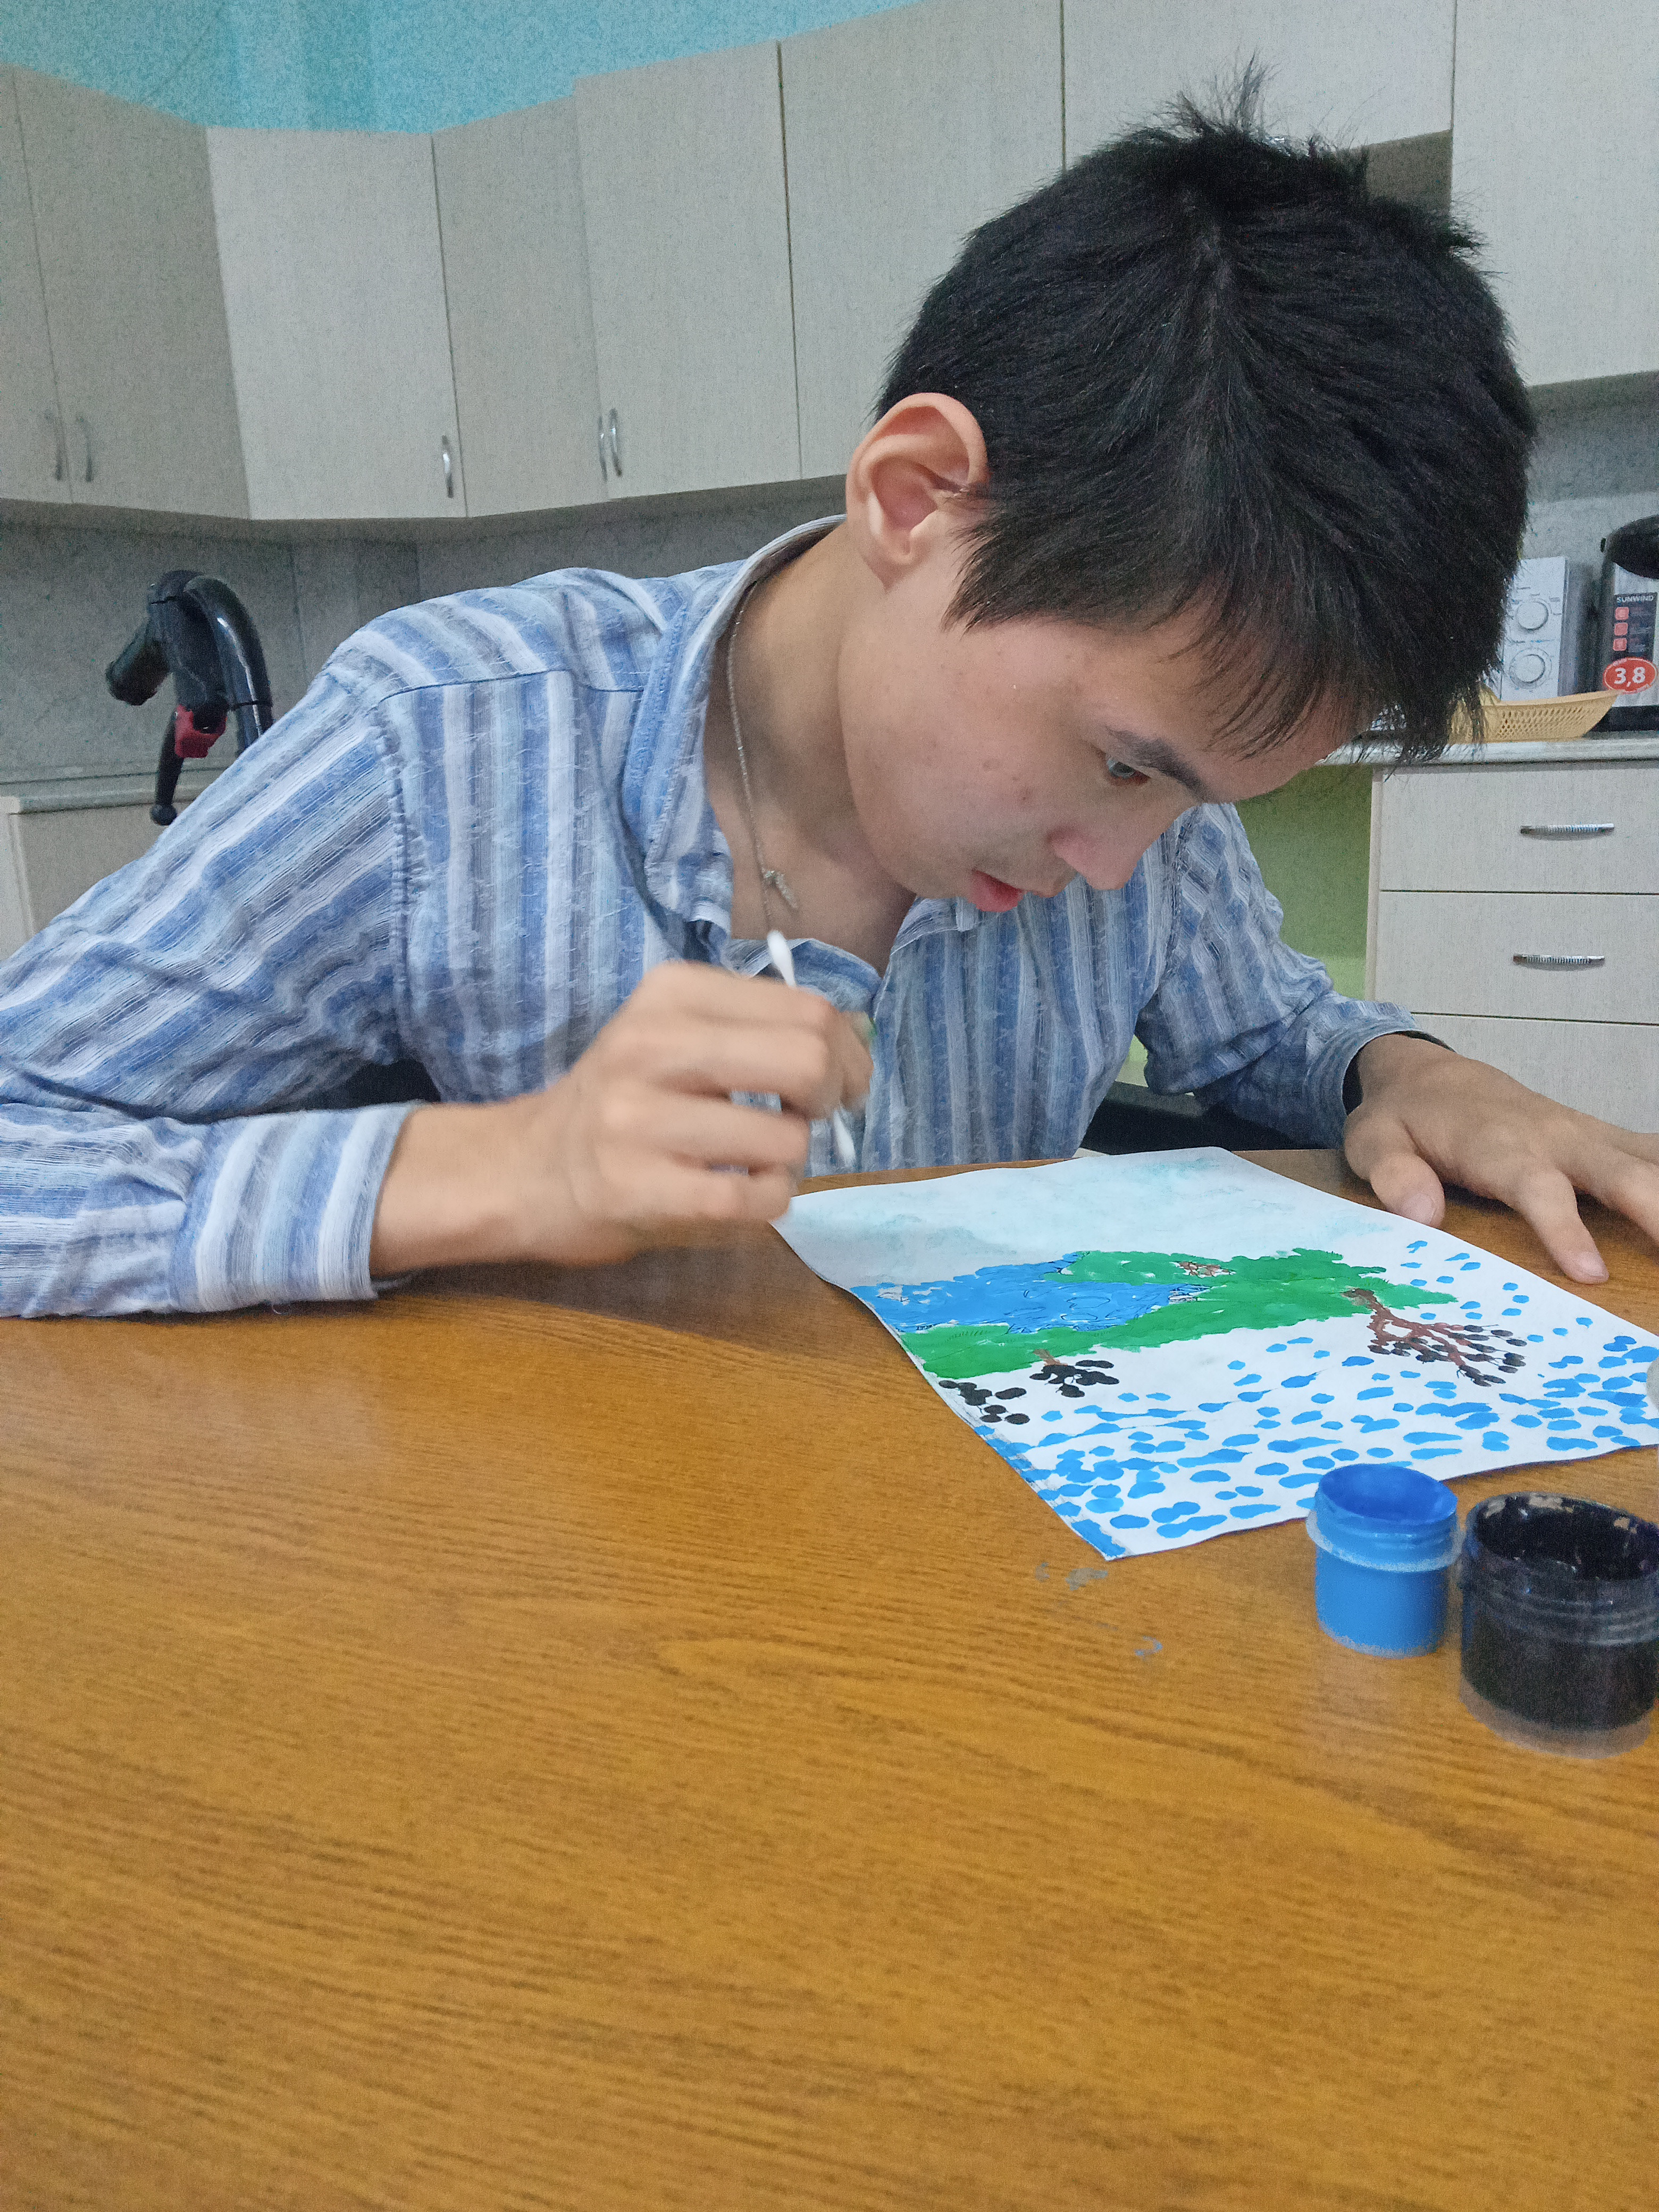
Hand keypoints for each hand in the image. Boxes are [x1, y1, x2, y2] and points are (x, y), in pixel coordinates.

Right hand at [369, 963, 870, 1272]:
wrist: (528, 1170)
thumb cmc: (625, 1101)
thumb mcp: (679, 1034)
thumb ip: (762, 1027)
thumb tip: (860, 1039)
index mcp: (671, 992)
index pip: (808, 1009)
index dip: (848, 1053)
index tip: (838, 1082)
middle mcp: (651, 1044)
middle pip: (807, 1061)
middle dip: (834, 1097)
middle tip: (811, 1119)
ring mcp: (639, 1119)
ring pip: (786, 1139)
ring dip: (791, 1161)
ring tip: (754, 1161)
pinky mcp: (638, 1188)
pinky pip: (756, 1199)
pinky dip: (768, 1202)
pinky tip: (740, 1195)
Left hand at [1342, 1034, 1658, 1283]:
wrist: (1429, 1076)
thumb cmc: (1402, 1118)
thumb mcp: (1372, 1140)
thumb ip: (1392, 1173)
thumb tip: (1422, 1214)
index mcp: (1498, 1145)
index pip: (1537, 1186)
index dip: (1563, 1226)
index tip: (1590, 1272)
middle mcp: (1552, 1137)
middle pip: (1615, 1172)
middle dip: (1653, 1209)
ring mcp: (1583, 1136)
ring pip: (1646, 1160)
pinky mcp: (1599, 1138)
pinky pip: (1650, 1150)